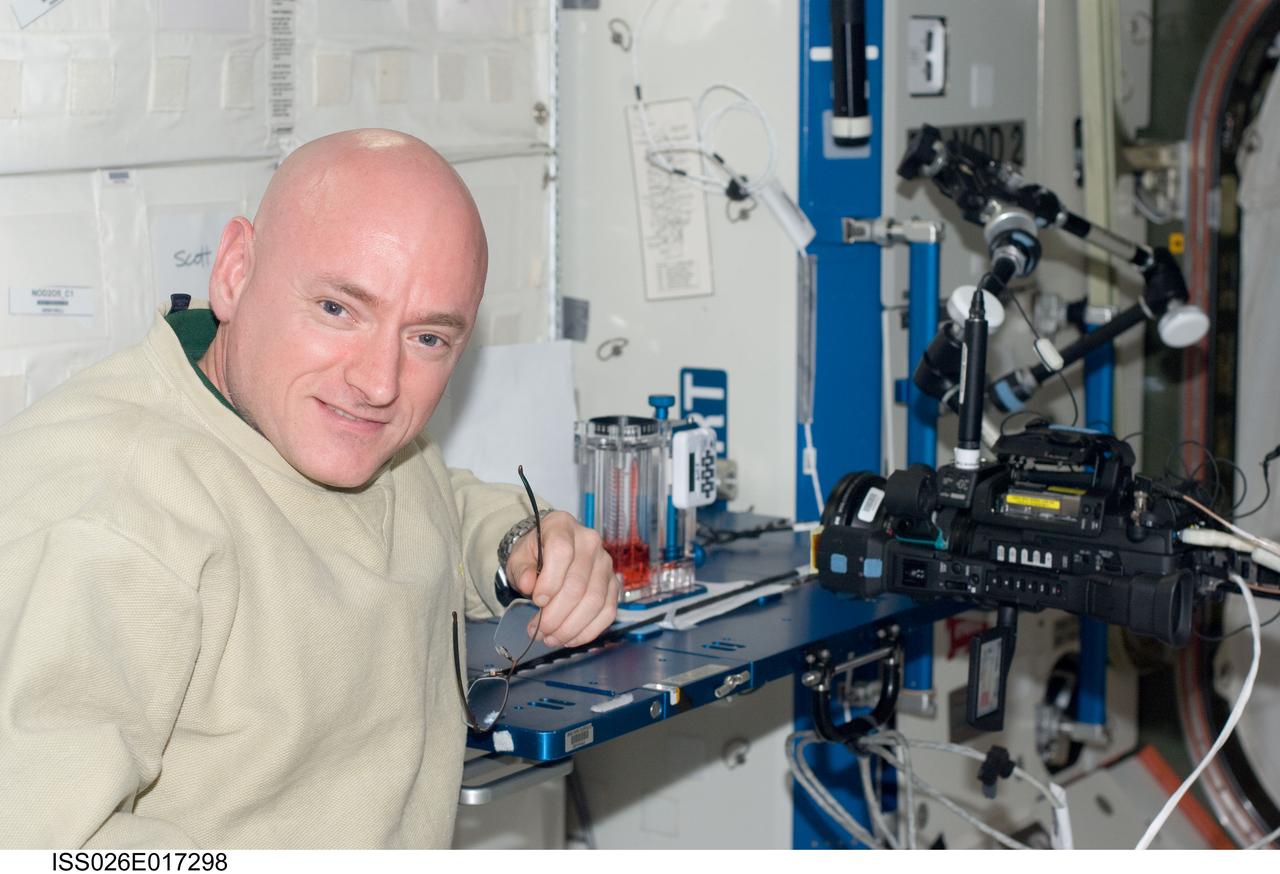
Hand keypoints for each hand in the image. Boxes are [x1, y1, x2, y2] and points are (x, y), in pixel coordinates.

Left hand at [505, 511, 618, 647]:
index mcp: (563, 526)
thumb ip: (521, 569)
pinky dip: (588, 631)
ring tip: (551, 638)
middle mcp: (590, 542)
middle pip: (578, 584)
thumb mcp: (519, 557)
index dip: (549, 581)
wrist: (551, 551)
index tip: (536, 601)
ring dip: (571, 627)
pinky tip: (570, 639)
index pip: (561, 552)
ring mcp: (605, 563)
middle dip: (556, 615)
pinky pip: (608, 611)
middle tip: (539, 631)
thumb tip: (527, 584)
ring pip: (595, 601)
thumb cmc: (535, 553)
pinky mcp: (613, 583)